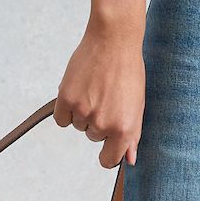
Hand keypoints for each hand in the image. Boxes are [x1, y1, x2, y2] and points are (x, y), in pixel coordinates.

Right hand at [54, 18, 144, 168]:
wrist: (114, 40)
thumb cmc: (129, 71)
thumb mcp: (137, 105)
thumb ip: (132, 135)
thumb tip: (129, 160)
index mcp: (124, 129)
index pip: (108, 160)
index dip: (107, 153)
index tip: (106, 143)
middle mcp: (103, 124)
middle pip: (93, 137)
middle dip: (98, 121)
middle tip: (107, 96)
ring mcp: (83, 112)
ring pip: (78, 125)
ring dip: (83, 112)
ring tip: (95, 88)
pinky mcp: (66, 99)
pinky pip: (62, 118)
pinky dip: (67, 108)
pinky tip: (79, 91)